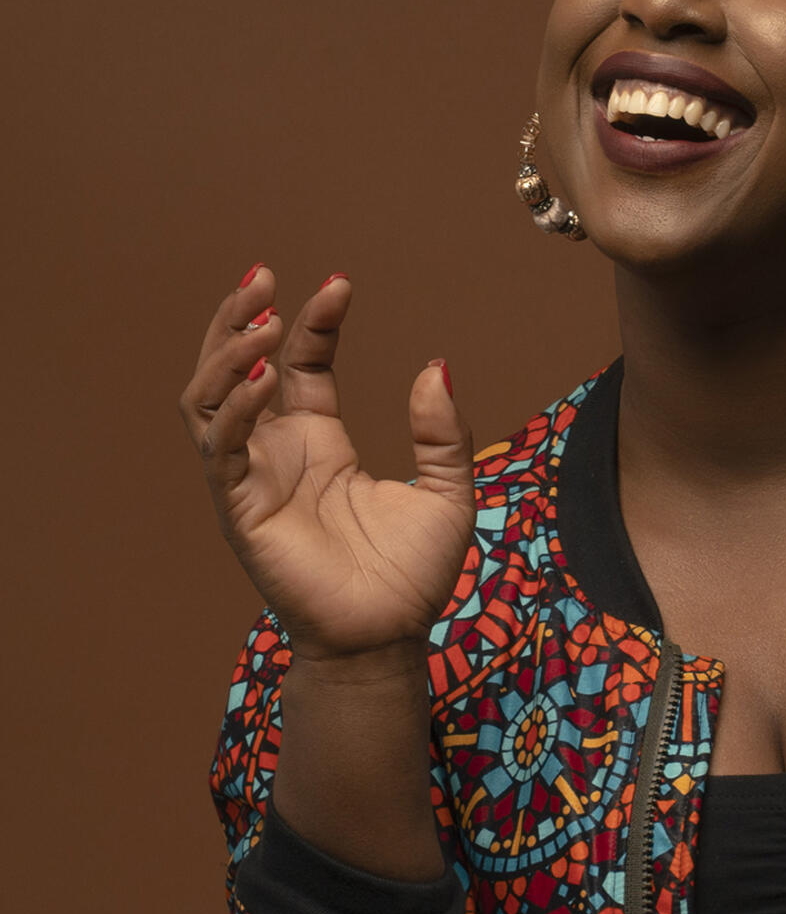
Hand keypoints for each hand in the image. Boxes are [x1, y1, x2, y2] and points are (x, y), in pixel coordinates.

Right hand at [179, 265, 474, 662]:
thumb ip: (440, 430)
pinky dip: (237, 408)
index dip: (314, 320)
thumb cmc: (412, 573)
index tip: (339, 282)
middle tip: (261, 275)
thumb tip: (436, 364)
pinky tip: (267, 378)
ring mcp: (254, 478)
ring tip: (264, 320)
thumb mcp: (447, 488)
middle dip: (241, 320)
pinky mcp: (241, 510)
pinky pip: (222, 449)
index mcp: (321, 443)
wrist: (390, 639)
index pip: (303, 364)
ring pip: (210, 400)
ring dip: (228, 355)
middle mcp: (279, 453)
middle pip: (237, 369)